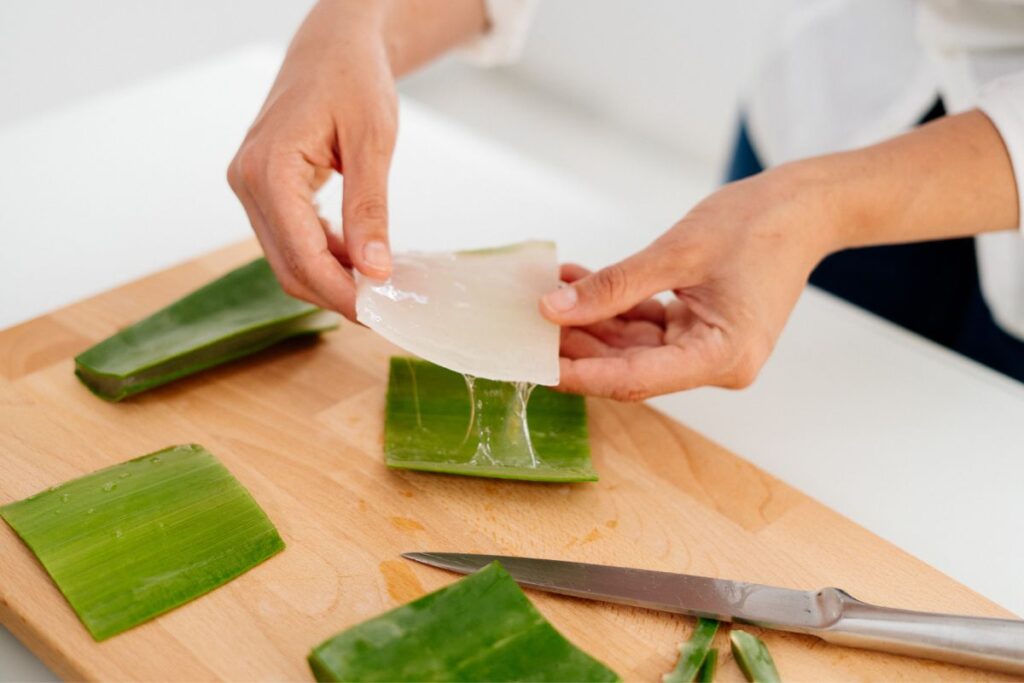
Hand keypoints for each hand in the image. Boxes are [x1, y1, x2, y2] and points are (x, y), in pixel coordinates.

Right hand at [228, 1, 399, 319]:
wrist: (333, 45)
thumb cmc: (353, 78)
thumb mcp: (372, 142)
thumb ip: (369, 208)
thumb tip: (375, 269)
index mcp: (267, 169)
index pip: (303, 256)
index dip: (343, 293)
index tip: (382, 314)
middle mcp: (247, 182)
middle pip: (290, 267)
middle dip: (338, 295)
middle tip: (387, 310)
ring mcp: (250, 187)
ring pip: (288, 259)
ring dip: (333, 280)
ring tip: (381, 288)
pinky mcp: (263, 190)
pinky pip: (291, 240)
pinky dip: (326, 257)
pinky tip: (362, 260)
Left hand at [540, 166, 836, 399]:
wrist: (805, 206)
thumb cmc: (759, 224)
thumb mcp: (676, 252)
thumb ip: (614, 286)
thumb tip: (554, 310)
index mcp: (722, 356)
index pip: (635, 379)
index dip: (580, 374)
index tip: (534, 364)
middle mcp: (716, 363)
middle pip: (629, 367)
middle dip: (577, 345)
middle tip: (527, 326)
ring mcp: (706, 348)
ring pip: (632, 348)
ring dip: (589, 323)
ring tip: (546, 297)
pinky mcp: (699, 329)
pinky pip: (645, 327)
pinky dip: (612, 307)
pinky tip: (577, 283)